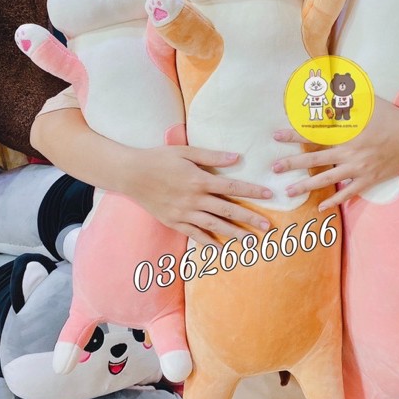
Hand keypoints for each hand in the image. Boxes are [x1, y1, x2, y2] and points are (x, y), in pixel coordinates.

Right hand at [31, 107, 272, 247]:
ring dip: (234, 234)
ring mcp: (183, 213)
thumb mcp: (185, 151)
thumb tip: (237, 157)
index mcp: (199, 180)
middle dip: (249, 219)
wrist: (130, 174)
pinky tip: (220, 247)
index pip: (232, 186)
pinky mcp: (173, 221)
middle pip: (227, 210)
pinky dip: (207, 242)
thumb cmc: (159, 158)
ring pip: (213, 226)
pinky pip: (194, 234)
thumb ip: (211, 156)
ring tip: (250, 241)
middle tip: (268, 227)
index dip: (252, 191)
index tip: (269, 195)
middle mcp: (193, 199)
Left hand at [271, 98, 398, 210]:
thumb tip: (324, 91)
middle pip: (315, 158)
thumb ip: (344, 99)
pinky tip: (320, 207)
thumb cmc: (390, 115)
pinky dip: (335, 201)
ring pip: (327, 179)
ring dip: (306, 185)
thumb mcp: (367, 101)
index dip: (294, 134)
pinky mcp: (369, 179)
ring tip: (289, 191)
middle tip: (274, 168)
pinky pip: (348, 193)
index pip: (314, 133)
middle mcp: (350, 150)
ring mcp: (359, 167)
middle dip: (292, 163)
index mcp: (347, 131)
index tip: (276, 136)